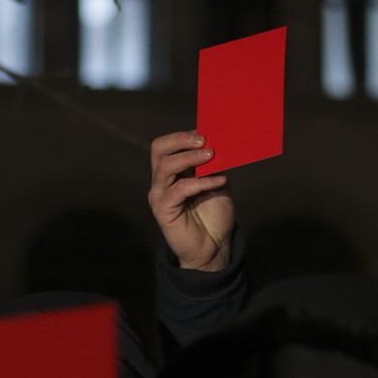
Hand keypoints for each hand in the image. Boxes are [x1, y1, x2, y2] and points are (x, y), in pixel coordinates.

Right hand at [148, 131, 233, 270]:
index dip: (185, 135)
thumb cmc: (214, 214)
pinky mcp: (163, 210)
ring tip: (211, 155)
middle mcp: (162, 180)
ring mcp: (160, 194)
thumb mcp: (217, 182)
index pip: (167, 144)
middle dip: (180, 140)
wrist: (214, 246)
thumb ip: (213, 165)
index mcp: (172, 171)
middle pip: (158, 148)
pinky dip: (200, 182)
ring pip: (165, 166)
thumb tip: (218, 143)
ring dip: (190, 157)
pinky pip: (179, 189)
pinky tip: (218, 181)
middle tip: (204, 140)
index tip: (207, 131)